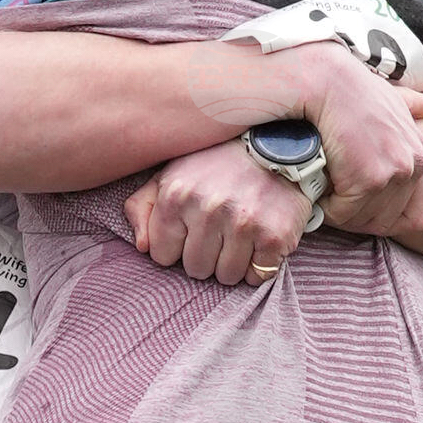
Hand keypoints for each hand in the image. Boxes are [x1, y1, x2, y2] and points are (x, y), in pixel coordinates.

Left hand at [124, 141, 313, 285]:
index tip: (191, 229)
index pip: (162, 255)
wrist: (280, 145)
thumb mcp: (170, 172)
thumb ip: (142, 206)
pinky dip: (259, 265)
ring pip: (226, 277)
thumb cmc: (217, 163)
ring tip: (239, 234)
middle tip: (220, 230)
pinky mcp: (275, 236)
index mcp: (177, 194)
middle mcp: (209, 209)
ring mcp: (244, 224)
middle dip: (205, 255)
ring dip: (231, 262)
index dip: (177, 245)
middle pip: (195, 269)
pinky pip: (257, 277)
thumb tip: (142, 246)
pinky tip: (260, 240)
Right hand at [282, 44, 422, 235]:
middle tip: (333, 203)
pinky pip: (342, 213)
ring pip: (362, 220)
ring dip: (339, 213)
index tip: (360, 209)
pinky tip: (315, 186)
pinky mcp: (369, 179)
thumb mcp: (389, 96)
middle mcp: (414, 166)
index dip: (385, 219)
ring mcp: (394, 174)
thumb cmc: (352, 88)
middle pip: (386, 222)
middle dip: (357, 219)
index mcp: (422, 155)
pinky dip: (324, 206)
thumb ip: (411, 105)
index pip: (416, 216)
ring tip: (322, 190)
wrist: (329, 82)